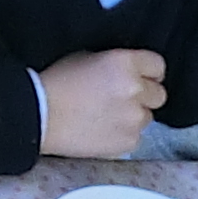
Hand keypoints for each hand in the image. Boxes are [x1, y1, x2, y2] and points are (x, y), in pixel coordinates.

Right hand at [39, 46, 165, 155]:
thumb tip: (131, 70)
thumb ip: (117, 63)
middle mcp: (136, 90)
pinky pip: (136, 137)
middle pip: (158, 94)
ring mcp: (134, 118)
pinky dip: (123, 135)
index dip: (148, 72)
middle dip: (143, 96)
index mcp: (126, 63)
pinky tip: (102, 131)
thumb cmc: (56, 83)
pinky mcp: (128, 142)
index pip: (158, 66)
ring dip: (133, 116)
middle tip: (121, 99)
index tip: (139, 77)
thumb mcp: (87, 56)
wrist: (39, 116)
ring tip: (107, 117)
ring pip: (148, 118)